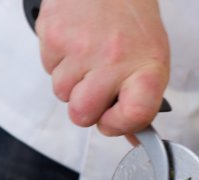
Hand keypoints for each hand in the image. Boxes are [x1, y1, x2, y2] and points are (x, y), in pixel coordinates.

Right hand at [36, 0, 169, 135]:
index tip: (114, 119)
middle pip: (82, 115)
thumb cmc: (131, 23)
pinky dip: (59, 61)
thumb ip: (141, 100)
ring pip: (61, 94)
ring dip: (71, 82)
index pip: (134, 115)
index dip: (119, 125)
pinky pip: (48, 69)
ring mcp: (81, 48)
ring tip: (87, 56)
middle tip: (95, 85)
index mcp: (146, 68)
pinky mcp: (53, 35)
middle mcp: (114, 59)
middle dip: (85, 107)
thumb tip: (131, 137)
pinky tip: (75, 42)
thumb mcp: (150, 60)